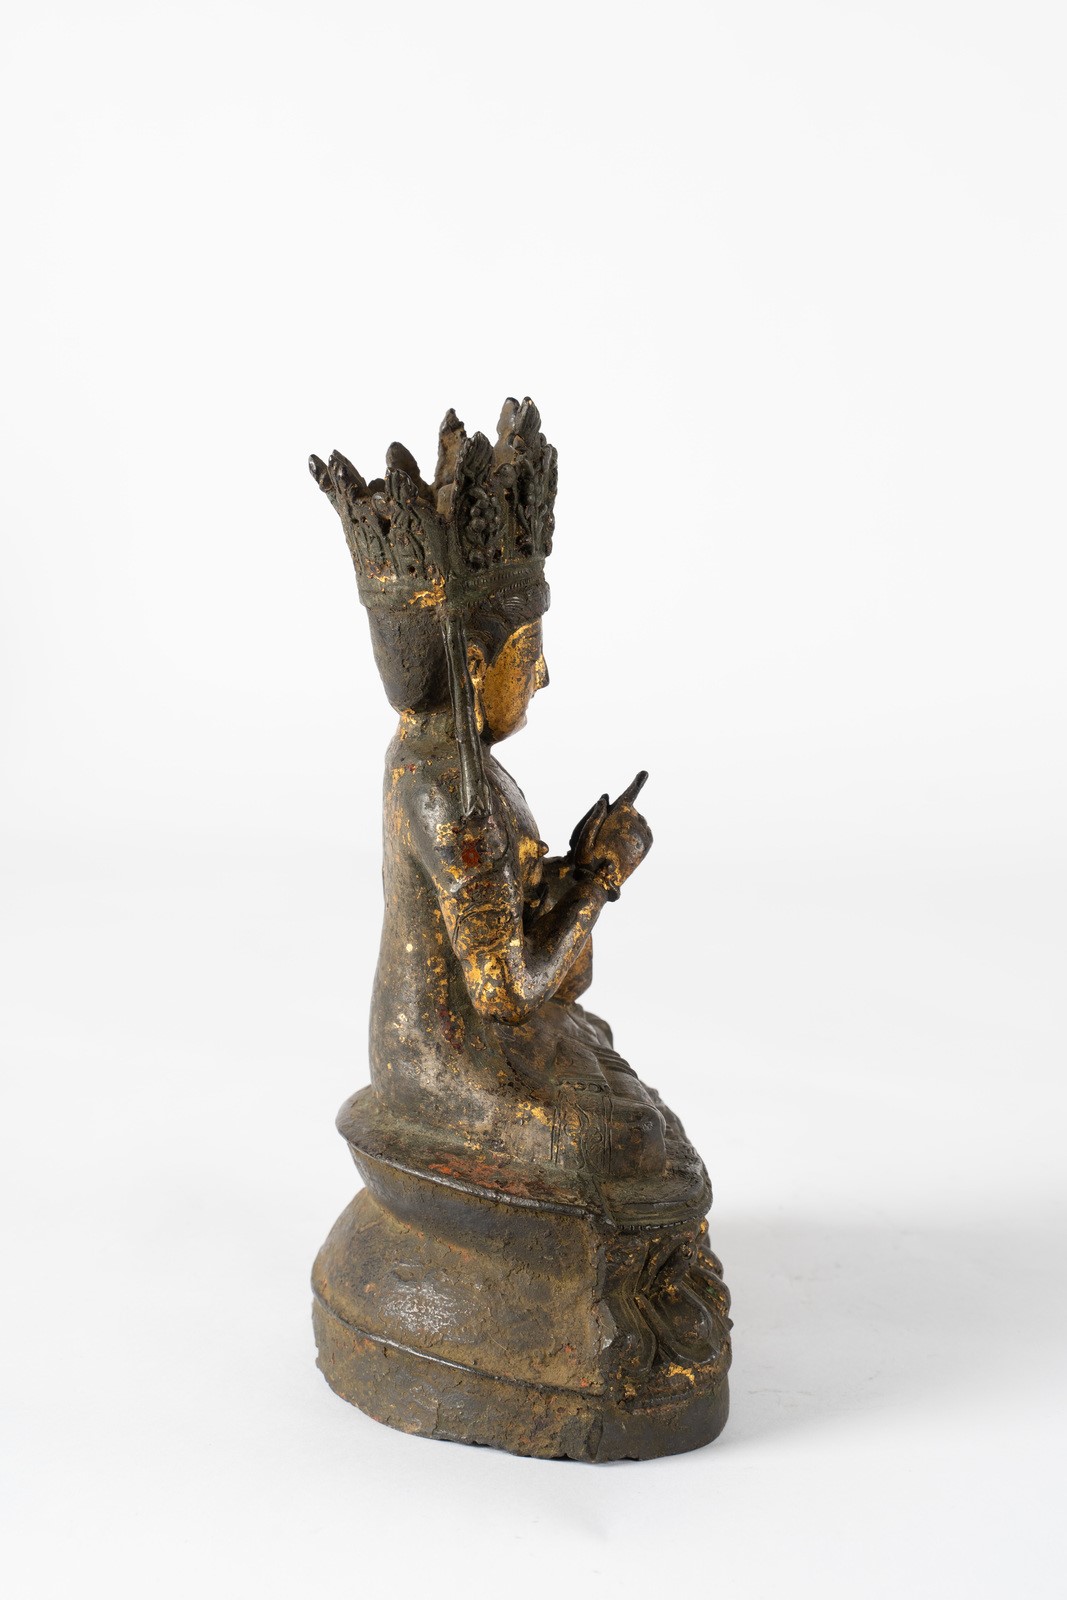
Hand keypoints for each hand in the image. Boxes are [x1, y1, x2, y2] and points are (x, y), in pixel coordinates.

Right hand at [570, 771, 651, 893]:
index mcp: (619, 819)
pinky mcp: (646, 846)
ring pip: (638, 820)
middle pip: (630, 810)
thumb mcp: (583, 837)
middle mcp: (634, 825)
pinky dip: (637, 830)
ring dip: (628, 823)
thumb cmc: (588, 860)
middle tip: (606, 834)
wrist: (602, 882)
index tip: (644, 773)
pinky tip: (625, 839)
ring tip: (613, 841)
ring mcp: (642, 836)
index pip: (629, 796)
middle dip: (620, 814)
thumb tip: (605, 798)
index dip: (636, 783)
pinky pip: (645, 831)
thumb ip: (595, 816)